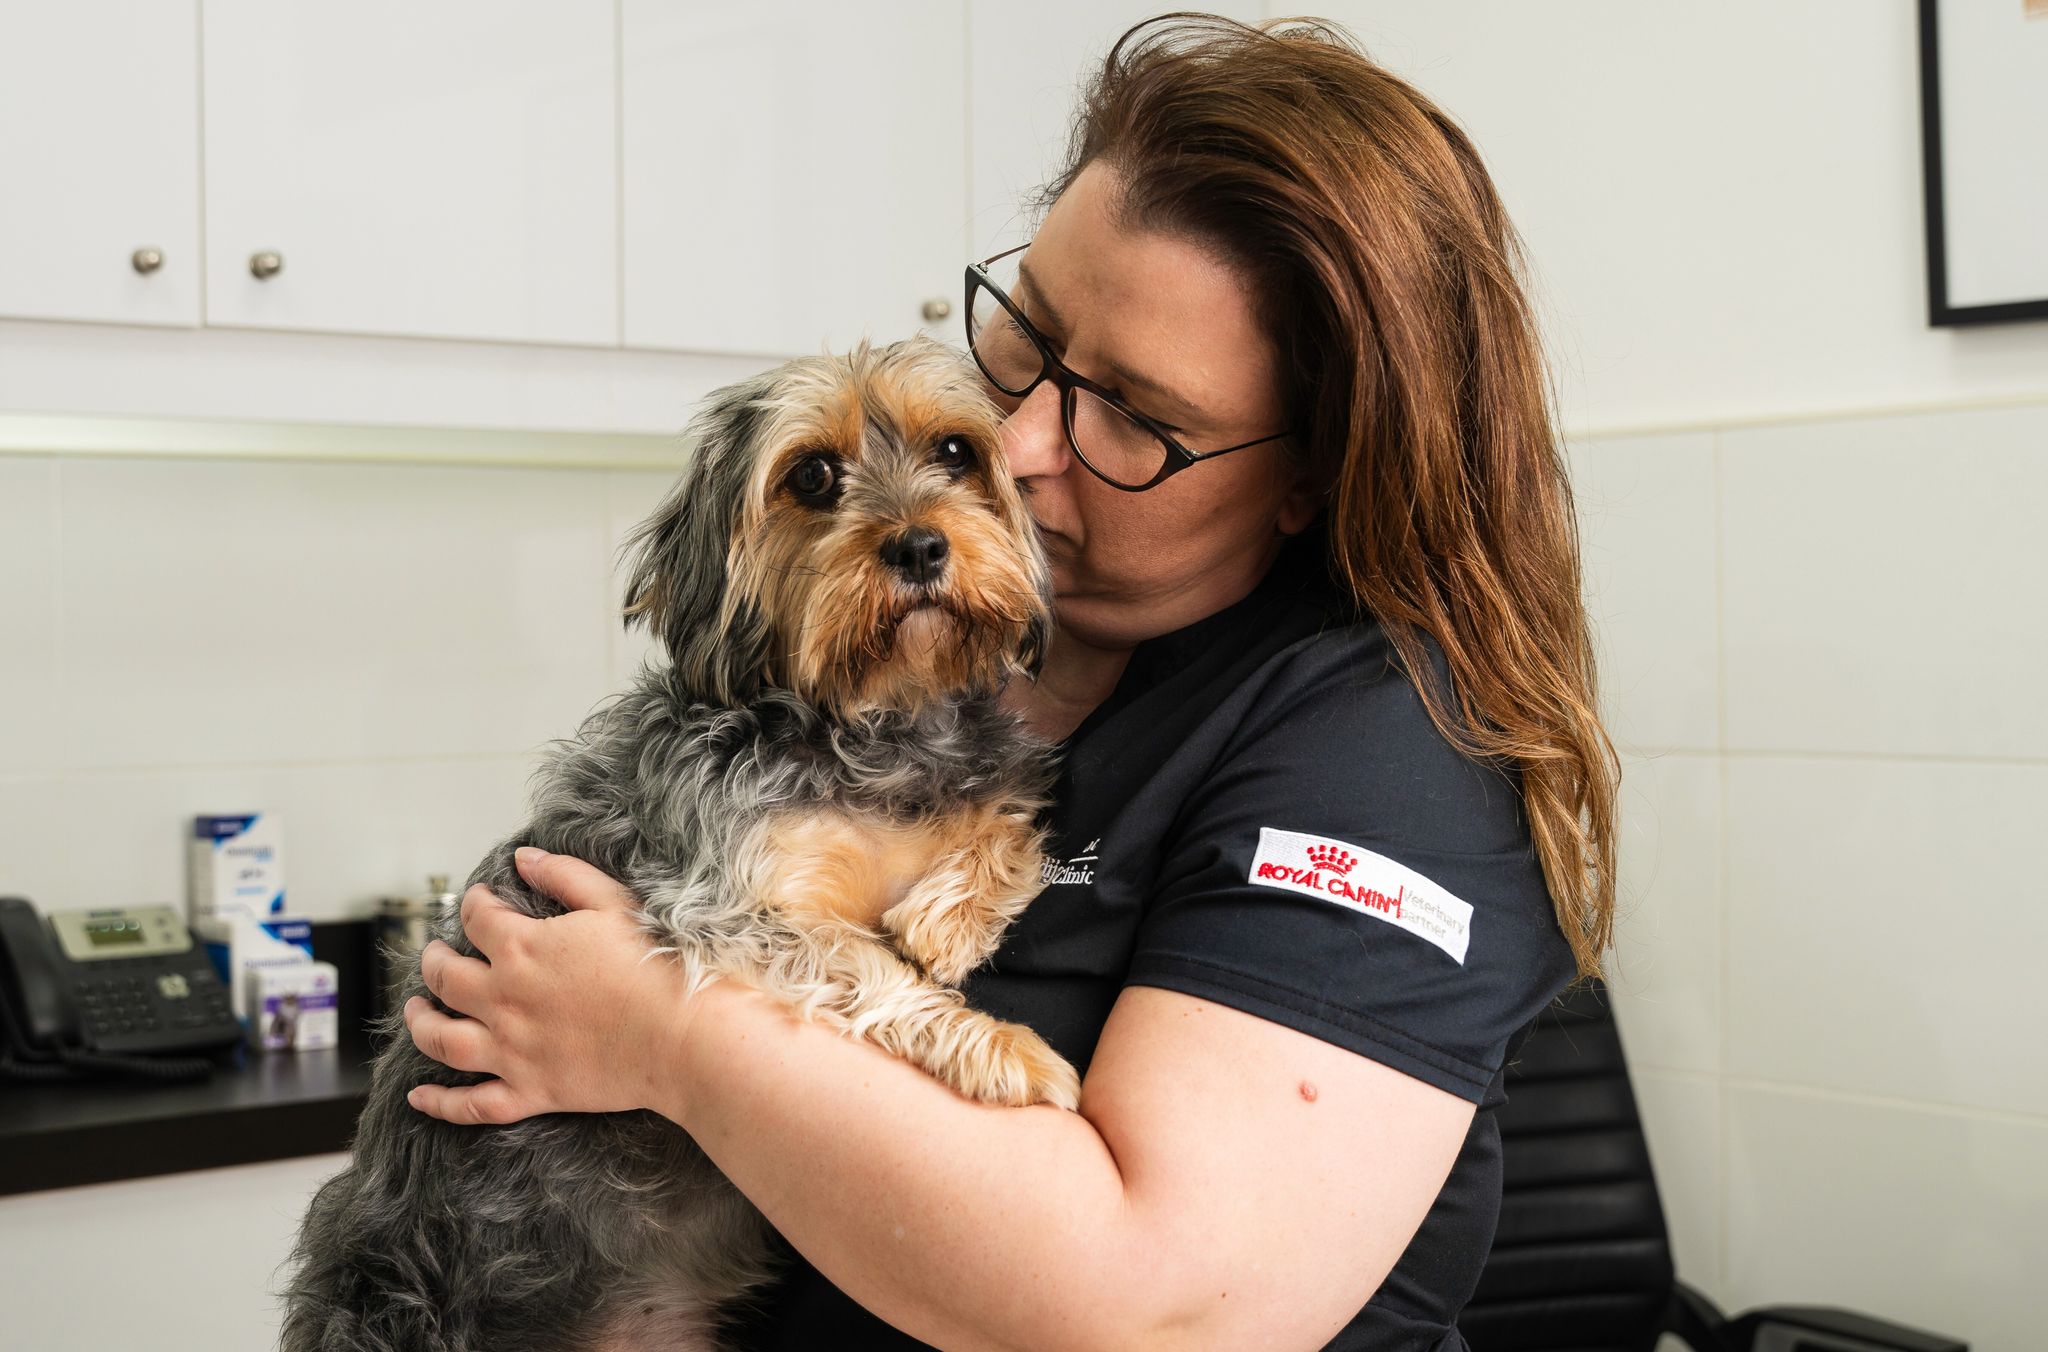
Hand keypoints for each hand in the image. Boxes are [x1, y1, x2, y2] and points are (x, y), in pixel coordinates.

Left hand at [403, 846, 696, 1125]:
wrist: (684, 1037)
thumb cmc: (655, 966)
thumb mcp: (614, 903)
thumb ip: (565, 876)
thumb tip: (524, 859)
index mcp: (523, 948)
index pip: (477, 919)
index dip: (474, 904)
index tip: (479, 901)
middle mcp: (504, 999)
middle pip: (445, 978)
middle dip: (433, 961)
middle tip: (434, 955)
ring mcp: (512, 1051)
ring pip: (442, 1040)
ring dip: (419, 1024)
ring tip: (414, 1012)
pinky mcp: (529, 1092)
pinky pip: (471, 1105)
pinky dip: (440, 1103)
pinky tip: (419, 1097)